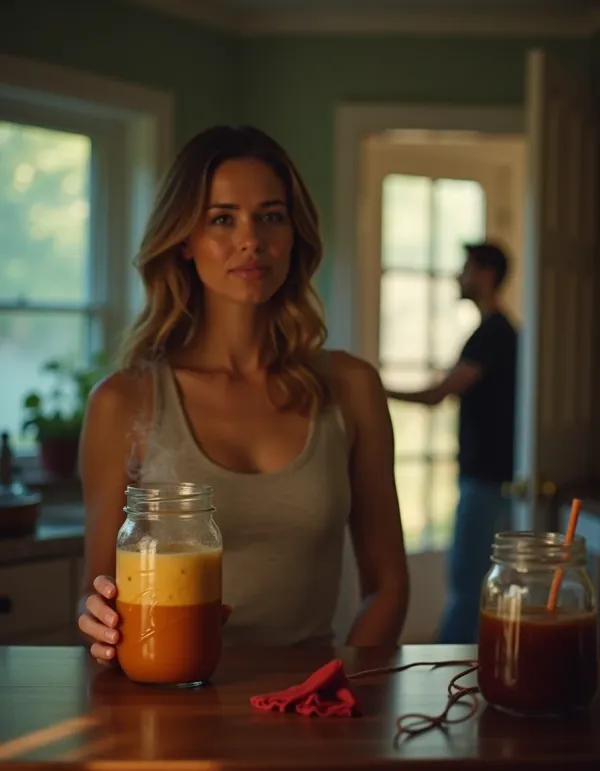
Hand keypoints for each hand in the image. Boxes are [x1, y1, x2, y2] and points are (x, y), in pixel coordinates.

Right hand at [78, 575, 232, 667]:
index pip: (103, 582)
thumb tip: (227, 609)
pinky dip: (98, 652)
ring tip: (115, 642)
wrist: (141, 636)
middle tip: (117, 622)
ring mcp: (101, 627)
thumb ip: (198, 609)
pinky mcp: (100, 646)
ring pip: (87, 625)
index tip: (114, 591)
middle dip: (101, 612)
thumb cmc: (159, 613)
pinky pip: (92, 648)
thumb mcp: (175, 607)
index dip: (104, 585)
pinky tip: (111, 657)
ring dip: (98, 633)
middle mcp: (107, 607)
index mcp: (122, 591)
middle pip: (91, 603)